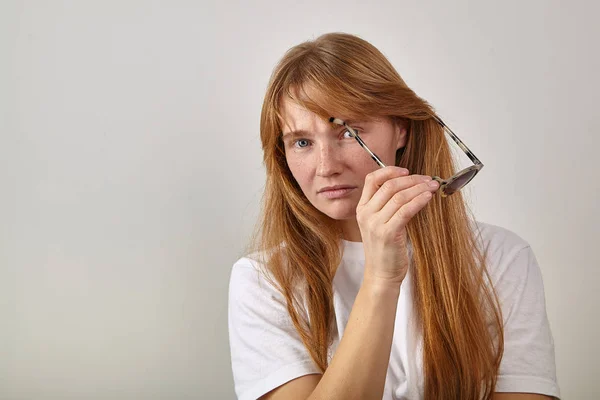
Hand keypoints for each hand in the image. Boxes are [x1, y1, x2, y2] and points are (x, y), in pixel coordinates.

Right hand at [356, 166, 438, 286]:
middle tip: (427, 179)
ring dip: (419, 188)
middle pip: (389, 186)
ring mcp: (375, 224)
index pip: (372, 180)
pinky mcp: (388, 233)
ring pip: (399, 196)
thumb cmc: (384, 250)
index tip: (407, 171)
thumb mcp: (379, 224)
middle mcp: (366, 214)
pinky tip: (428, 198)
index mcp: (362, 209)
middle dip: (412, 179)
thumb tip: (409, 186)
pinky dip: (419, 201)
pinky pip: (405, 210)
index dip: (390, 171)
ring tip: (432, 187)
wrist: (380, 275)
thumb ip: (386, 206)